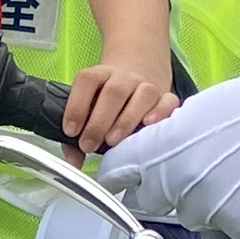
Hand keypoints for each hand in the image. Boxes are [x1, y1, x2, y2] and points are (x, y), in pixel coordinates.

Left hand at [57, 57, 176, 159]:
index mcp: (100, 75)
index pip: (87, 80)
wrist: (136, 77)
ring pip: (142, 94)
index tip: (71, 131)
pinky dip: (160, 113)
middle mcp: (124, 77)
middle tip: (89, 145)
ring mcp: (146, 85)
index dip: (77, 105)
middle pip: (114, 92)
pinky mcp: (165, 97)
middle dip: (99, 122)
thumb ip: (76, 136)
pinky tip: (148, 126)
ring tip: (113, 141)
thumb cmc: (107, 101)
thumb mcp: (88, 109)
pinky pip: (168, 101)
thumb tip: (72, 162)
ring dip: (126, 120)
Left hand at [97, 51, 239, 238]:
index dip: (120, 170)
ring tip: (234, 173)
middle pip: (151, 198)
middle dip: (161, 185)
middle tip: (190, 167)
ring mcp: (210, 213)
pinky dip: (238, 211)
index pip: (117, 172)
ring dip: (203, 199)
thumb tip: (159, 148)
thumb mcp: (201, 109)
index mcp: (162, 152)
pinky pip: (229, 224)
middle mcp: (178, 188)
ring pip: (192, 213)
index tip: (124, 171)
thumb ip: (170, 135)